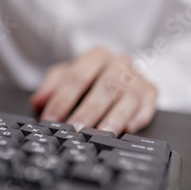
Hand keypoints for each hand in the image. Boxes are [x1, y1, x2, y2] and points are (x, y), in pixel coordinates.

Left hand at [30, 47, 156, 134]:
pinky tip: (129, 129)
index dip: (62, 99)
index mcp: (96, 56)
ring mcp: (137, 77)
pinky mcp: (152, 91)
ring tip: (102, 134)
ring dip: (114, 117)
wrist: (121, 70)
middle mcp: (119, 63)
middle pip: (103, 88)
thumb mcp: (67, 75)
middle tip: (75, 130)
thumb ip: (52, 87)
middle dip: (88, 111)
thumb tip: (38, 102)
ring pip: (127, 98)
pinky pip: (149, 105)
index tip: (51, 118)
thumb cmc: (90, 76)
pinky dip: (140, 117)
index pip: (76, 77)